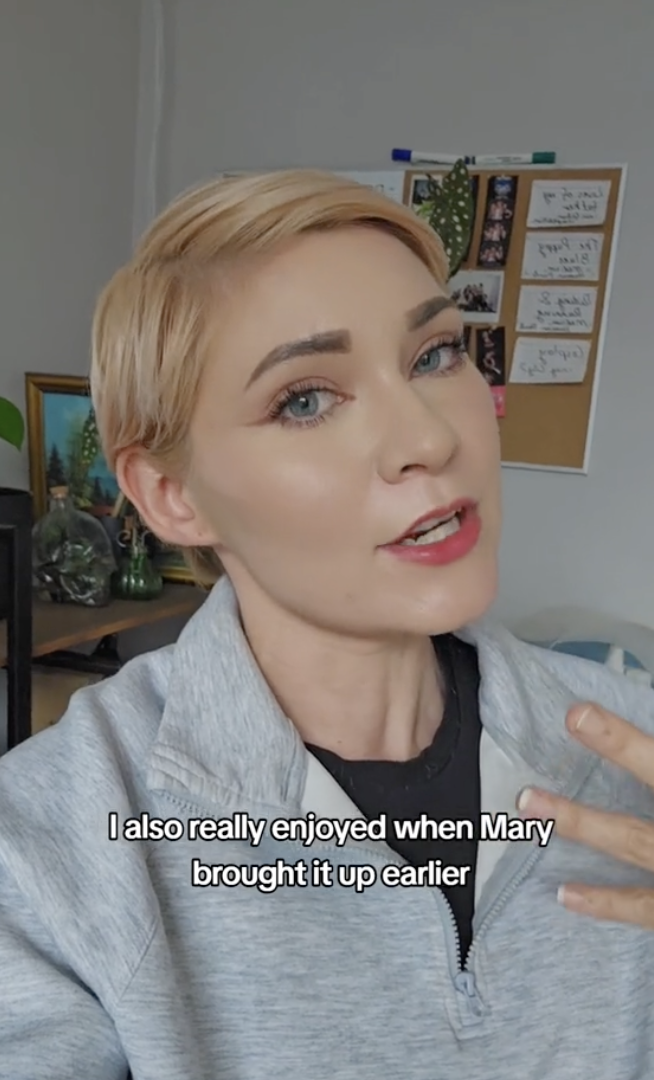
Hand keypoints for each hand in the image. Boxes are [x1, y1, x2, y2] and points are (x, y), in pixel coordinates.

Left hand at [515, 703, 653, 927]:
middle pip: (651, 788)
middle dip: (615, 752)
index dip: (621, 739)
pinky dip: (605, 902)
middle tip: (568, 723)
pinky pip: (642, 909)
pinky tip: (563, 894)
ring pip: (633, 844)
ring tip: (528, 804)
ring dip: (581, 823)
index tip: (577, 712)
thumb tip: (621, 740)